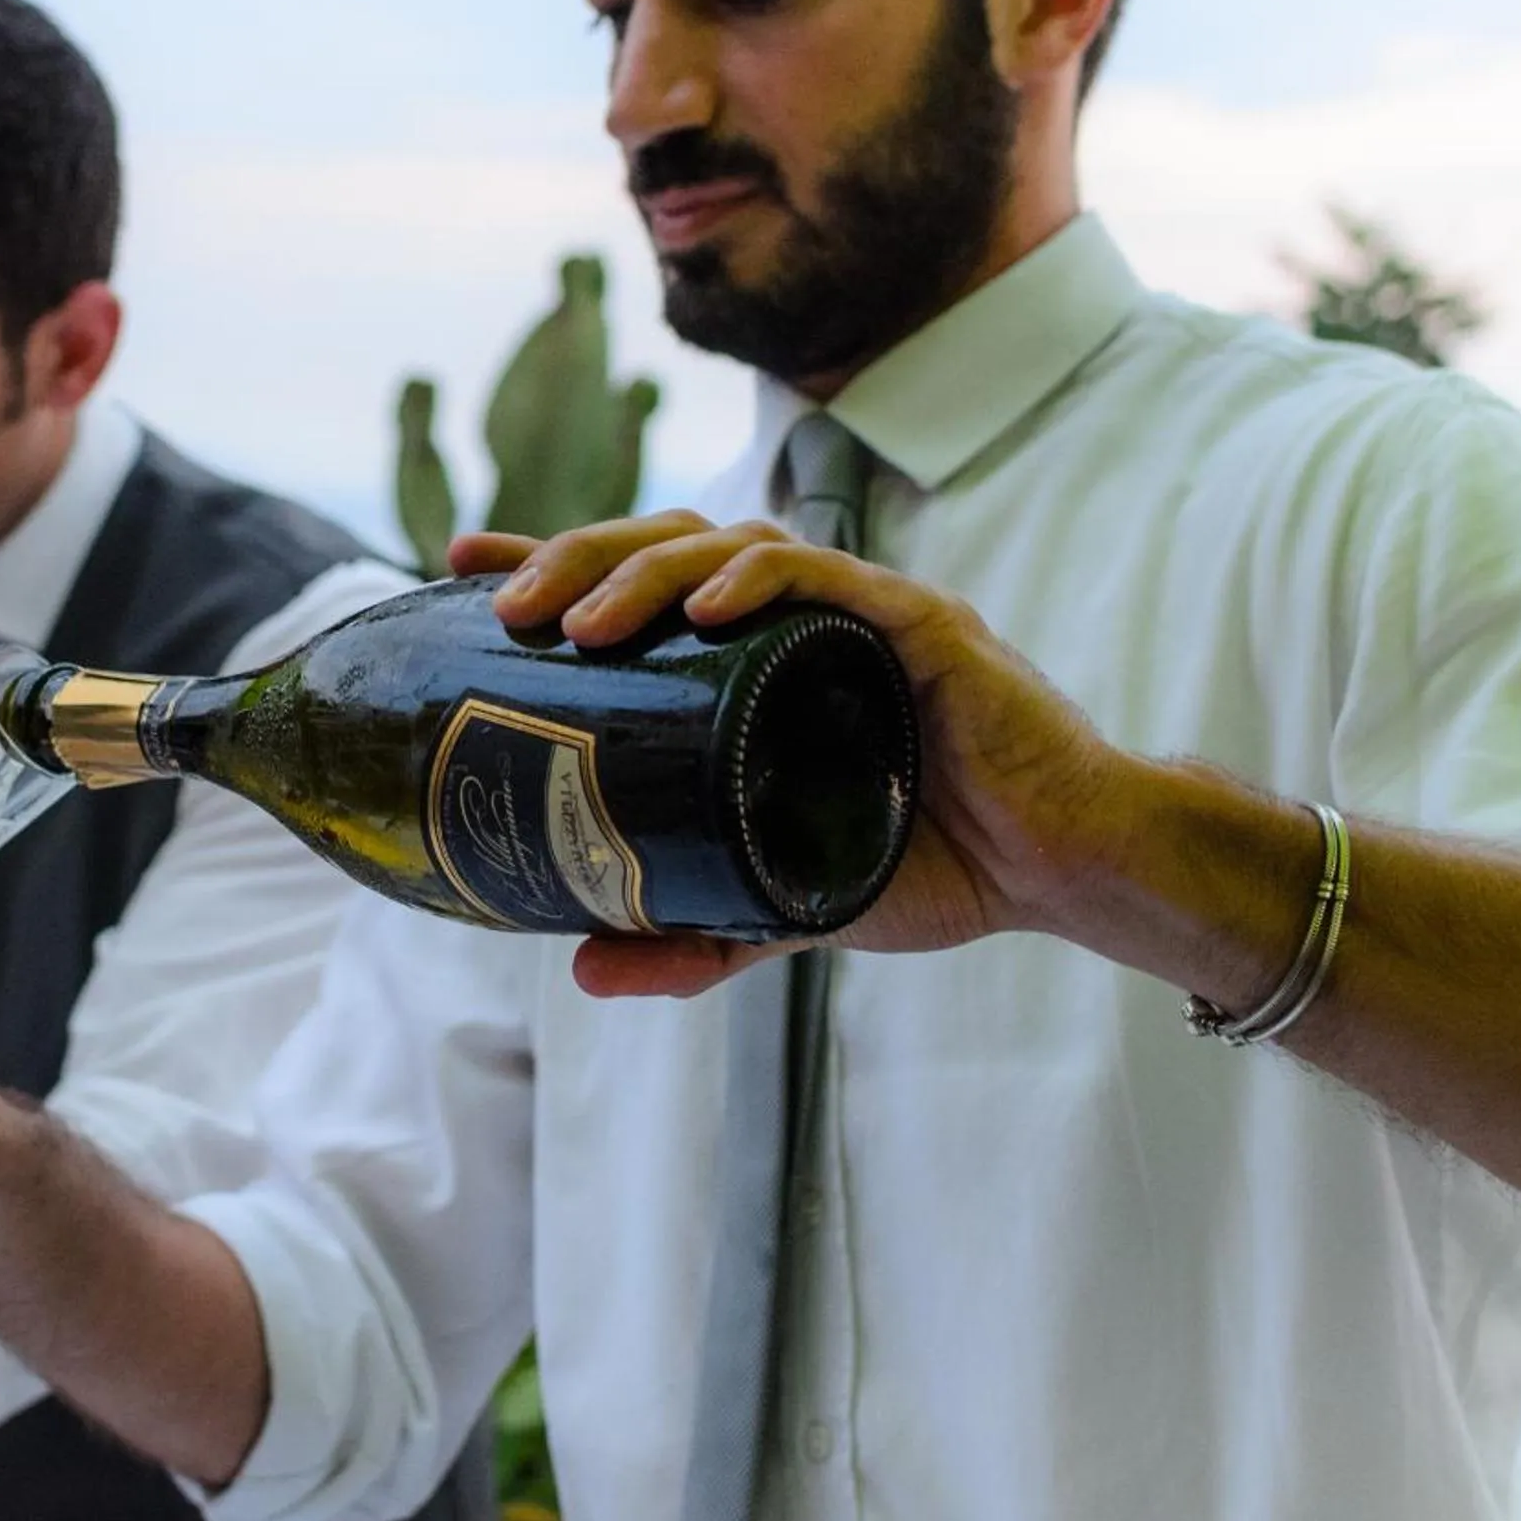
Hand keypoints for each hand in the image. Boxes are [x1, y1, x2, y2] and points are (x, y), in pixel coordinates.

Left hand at [456, 513, 1130, 998]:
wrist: (1059, 874)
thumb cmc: (929, 863)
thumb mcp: (781, 906)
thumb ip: (692, 937)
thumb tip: (586, 973)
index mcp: (755, 657)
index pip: (635, 585)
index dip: (550, 566)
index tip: (462, 574)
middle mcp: (796, 616)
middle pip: (664, 548)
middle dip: (574, 561)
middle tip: (504, 609)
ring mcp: (857, 610)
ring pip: (731, 547)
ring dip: (643, 572)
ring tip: (575, 621)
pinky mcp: (922, 624)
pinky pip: (829, 579)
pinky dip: (761, 580)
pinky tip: (706, 605)